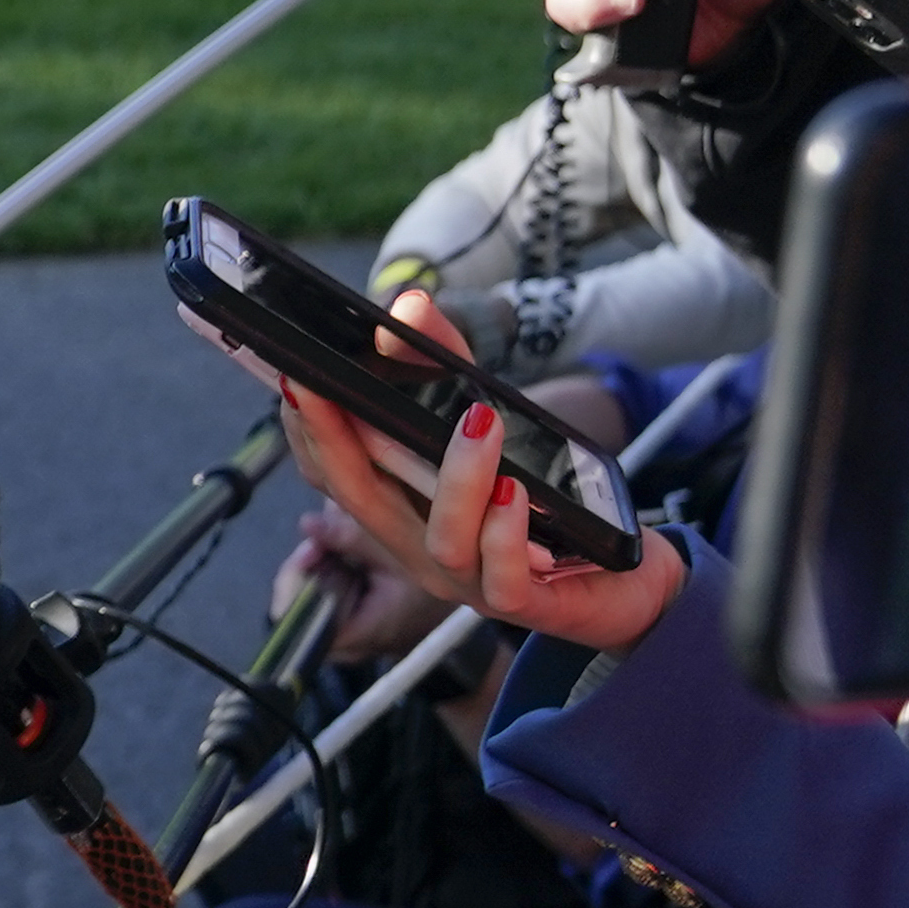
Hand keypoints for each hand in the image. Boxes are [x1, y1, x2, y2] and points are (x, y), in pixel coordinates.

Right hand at [274, 290, 690, 652]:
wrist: (616, 576)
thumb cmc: (539, 495)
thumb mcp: (487, 410)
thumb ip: (443, 356)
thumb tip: (408, 306)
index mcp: (399, 507)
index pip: (333, 472)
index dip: (305, 428)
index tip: (292, 376)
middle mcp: (419, 547)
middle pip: (359, 500)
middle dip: (331, 440)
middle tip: (318, 384)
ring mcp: (467, 579)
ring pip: (442, 539)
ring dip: (458, 478)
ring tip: (479, 421)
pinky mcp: (523, 601)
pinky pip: (504, 576)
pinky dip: (505, 532)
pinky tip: (514, 490)